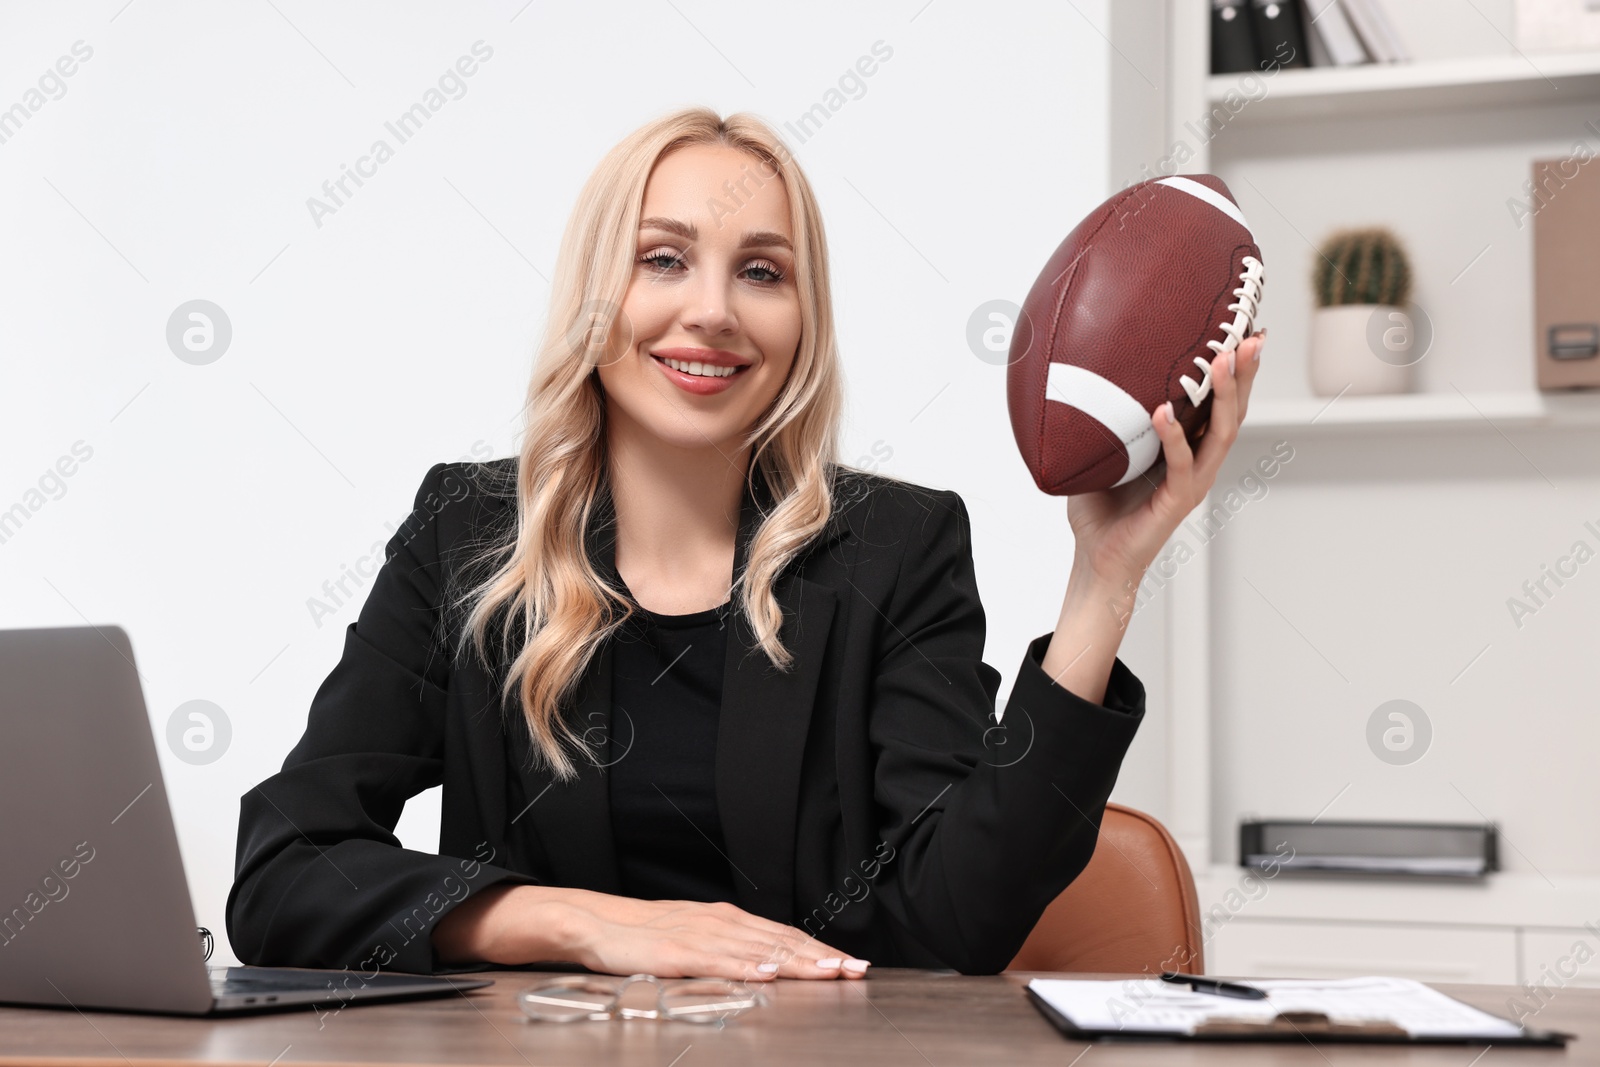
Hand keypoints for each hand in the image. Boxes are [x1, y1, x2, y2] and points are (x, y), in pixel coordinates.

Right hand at [565, 891, 869, 981]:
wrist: (598, 924)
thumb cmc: (647, 936)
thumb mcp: (697, 940)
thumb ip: (731, 950)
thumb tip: (769, 964)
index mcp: (728, 921)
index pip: (784, 935)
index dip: (819, 949)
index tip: (850, 963)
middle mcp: (722, 923)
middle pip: (781, 940)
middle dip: (822, 956)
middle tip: (856, 969)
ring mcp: (701, 936)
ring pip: (759, 948)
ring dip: (797, 961)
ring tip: (828, 971)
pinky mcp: (678, 952)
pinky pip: (718, 960)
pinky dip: (746, 965)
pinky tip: (768, 972)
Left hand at [1066, 330, 1265, 585]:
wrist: (1097, 559)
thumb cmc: (1101, 507)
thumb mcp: (1105, 449)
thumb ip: (1106, 415)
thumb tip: (1082, 370)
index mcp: (1188, 447)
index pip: (1219, 402)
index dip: (1235, 369)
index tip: (1245, 330)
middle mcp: (1199, 462)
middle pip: (1233, 411)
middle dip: (1244, 373)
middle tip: (1251, 336)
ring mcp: (1192, 482)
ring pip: (1220, 434)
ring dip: (1223, 396)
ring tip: (1220, 361)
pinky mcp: (1176, 502)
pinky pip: (1181, 465)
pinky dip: (1173, 437)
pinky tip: (1163, 412)